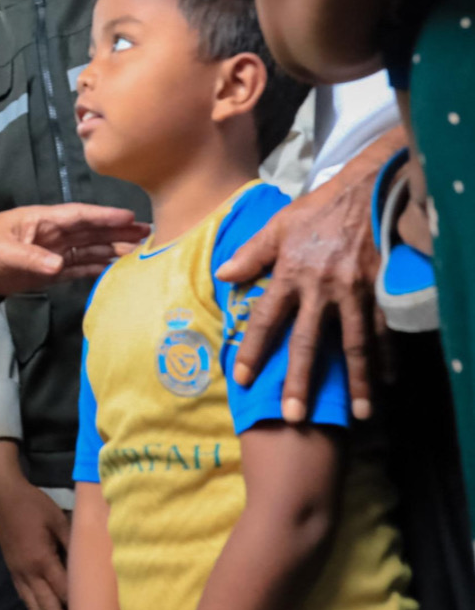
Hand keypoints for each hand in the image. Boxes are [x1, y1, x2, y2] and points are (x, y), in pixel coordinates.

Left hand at [0, 205, 149, 298]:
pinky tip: (116, 270)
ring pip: (90, 249)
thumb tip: (59, 266)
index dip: (104, 216)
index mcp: (44, 220)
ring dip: (113, 249)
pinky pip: (80, 267)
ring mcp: (55, 252)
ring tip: (140, 251)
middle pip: (92, 231)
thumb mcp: (4, 250)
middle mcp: (54, 234)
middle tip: (149, 233)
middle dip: (118, 231)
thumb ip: (31, 257)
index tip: (130, 217)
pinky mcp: (51, 271)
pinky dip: (98, 268)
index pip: (79, 216)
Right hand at [0, 463, 70, 609]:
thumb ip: (74, 542)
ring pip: (35, 609)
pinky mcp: (13, 572)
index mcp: (42, 560)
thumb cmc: (33, 505)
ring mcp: (18, 575)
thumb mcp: (58, 519)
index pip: (64, 593)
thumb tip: (91, 561)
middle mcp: (29, 573)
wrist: (2, 497)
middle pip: (48, 609)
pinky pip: (26, 600)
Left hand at [217, 164, 380, 421]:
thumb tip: (222, 274)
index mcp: (290, 274)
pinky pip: (384, 330)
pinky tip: (387, 382)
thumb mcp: (278, 225)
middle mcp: (321, 289)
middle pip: (308, 342)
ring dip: (357, 381)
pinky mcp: (381, 291)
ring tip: (360, 414)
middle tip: (294, 416)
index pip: (266, 319)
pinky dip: (387, 357)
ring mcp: (355, 293)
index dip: (252, 349)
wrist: (366, 193)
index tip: (241, 378)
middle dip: (300, 381)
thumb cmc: (318, 211)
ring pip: (354, 345)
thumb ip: (251, 254)